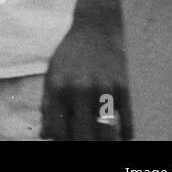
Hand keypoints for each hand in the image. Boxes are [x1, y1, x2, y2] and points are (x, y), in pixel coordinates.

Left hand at [40, 12, 132, 140]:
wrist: (95, 28)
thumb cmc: (70, 55)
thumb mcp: (52, 75)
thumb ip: (47, 106)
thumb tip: (44, 135)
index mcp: (58, 88)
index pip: (58, 131)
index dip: (61, 140)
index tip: (67, 139)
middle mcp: (80, 90)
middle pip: (82, 136)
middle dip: (82, 143)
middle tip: (84, 138)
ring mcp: (103, 89)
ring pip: (106, 133)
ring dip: (104, 141)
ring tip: (101, 138)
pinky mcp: (124, 87)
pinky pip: (127, 122)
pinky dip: (125, 134)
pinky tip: (122, 136)